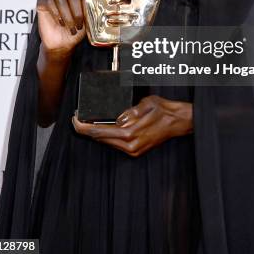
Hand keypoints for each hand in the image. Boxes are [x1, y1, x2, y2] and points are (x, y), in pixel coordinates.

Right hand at [37, 0, 86, 61]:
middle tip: (78, 23)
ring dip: (67, 16)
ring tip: (70, 27)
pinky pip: (48, 2)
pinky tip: (59, 22)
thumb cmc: (75, 30)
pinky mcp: (42, 2)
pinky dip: (55, 13)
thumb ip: (87, 4)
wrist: (63, 43)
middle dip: (76, 10)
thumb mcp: (87, 17)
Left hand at [72, 95, 192, 156]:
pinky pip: (116, 144)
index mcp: (130, 133)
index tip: (75, 120)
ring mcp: (133, 150)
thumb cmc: (164, 110)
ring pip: (107, 142)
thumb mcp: (145, 103)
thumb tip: (118, 118)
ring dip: (97, 133)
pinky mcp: (136, 150)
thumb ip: (129, 111)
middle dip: (87, 129)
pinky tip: (104, 128)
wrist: (178, 121)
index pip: (98, 132)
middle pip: (100, 139)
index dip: (83, 127)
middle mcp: (130, 145)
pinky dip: (108, 136)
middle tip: (78, 119)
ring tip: (88, 122)